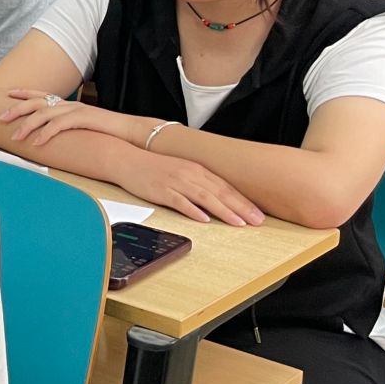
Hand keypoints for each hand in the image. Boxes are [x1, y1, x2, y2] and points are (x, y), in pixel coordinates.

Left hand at [0, 90, 148, 148]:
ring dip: (27, 126)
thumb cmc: (106, 131)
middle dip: (17, 109)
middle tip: (0, 118)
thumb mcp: (83, 125)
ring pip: (44, 114)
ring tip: (14, 137)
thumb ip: (67, 125)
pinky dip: (45, 134)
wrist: (131, 131)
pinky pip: (59, 126)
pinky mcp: (83, 119)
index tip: (8, 95)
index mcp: (69, 104)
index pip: (42, 94)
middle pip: (37, 102)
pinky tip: (35, 143)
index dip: (24, 93)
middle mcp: (70, 104)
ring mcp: (76, 110)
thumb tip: (51, 132)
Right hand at [112, 152, 262, 227]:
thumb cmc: (154, 168)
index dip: (244, 201)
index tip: (258, 214)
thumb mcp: (181, 171)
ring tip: (239, 224)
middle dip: (241, 208)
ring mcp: (176, 181)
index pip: (226, 187)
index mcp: (197, 169)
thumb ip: (199, 183)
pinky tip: (204, 219)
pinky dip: (193, 210)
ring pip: (205, 197)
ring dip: (224, 211)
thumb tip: (218, 199)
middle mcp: (190, 174)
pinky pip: (180, 201)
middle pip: (220, 192)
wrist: (127, 159)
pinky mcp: (161, 190)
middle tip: (258, 221)